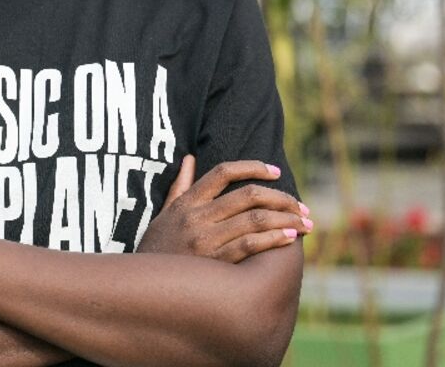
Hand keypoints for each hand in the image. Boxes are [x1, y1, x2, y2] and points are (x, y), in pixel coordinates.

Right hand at [137, 156, 311, 262]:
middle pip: (248, 196)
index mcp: (187, 202)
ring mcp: (205, 239)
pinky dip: (273, 239)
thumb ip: (179, 186)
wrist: (140, 286)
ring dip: (286, 220)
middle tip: (302, 207)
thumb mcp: (163, 214)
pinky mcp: (213, 262)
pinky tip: (289, 239)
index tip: (275, 171)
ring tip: (305, 224)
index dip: (253, 167)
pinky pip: (249, 246)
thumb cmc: (155, 250)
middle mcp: (197, 217)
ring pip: (254, 220)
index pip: (223, 172)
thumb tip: (189, 158)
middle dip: (282, 199)